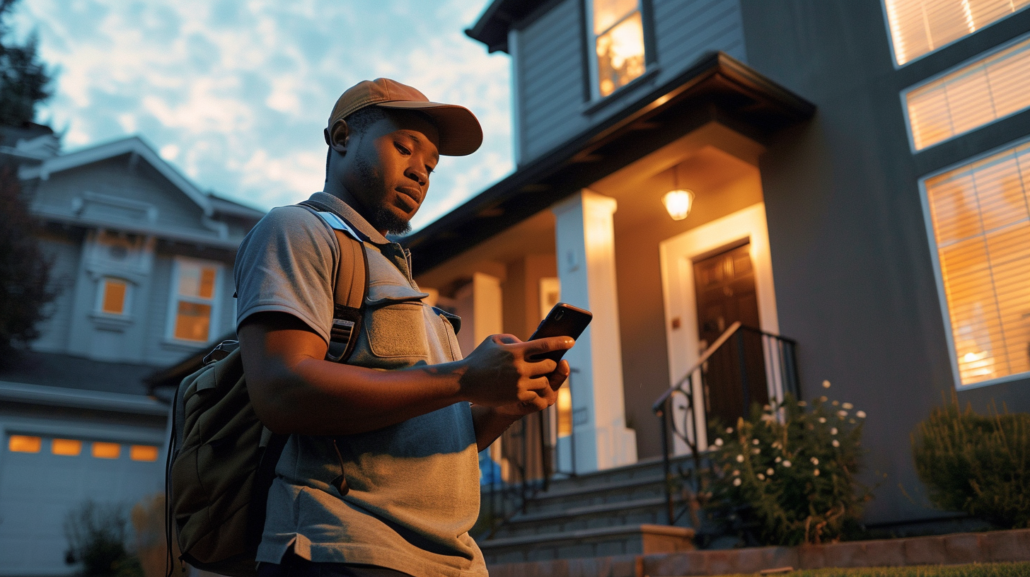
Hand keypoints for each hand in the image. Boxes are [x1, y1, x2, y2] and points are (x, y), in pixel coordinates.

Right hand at [458, 334, 572, 407]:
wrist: (464, 382)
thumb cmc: (478, 359)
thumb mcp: (493, 341)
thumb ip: (513, 340)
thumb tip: (528, 343)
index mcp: (516, 351)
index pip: (545, 345)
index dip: (560, 342)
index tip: (571, 341)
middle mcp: (521, 367)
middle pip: (549, 365)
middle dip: (550, 364)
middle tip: (548, 363)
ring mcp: (520, 383)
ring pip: (544, 381)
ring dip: (542, 379)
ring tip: (535, 376)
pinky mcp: (518, 397)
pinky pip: (536, 394)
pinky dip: (533, 390)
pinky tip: (527, 388)